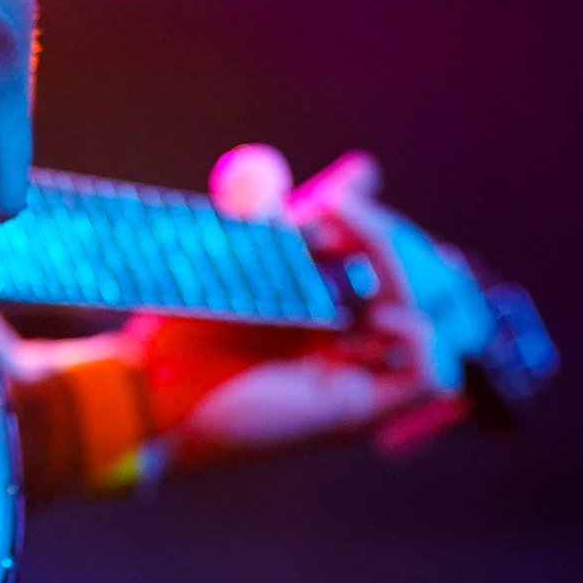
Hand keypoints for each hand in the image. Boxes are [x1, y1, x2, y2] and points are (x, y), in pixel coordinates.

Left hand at [137, 146, 494, 464]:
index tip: (333, 195)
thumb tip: (368, 168)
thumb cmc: (180, 328)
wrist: (143, 390)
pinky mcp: (354, 414)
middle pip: (433, 283)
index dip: (380, 223)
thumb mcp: (243, 260)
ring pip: (439, 322)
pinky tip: (375, 315)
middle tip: (336, 210)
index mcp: (335, 309)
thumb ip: (299, 220)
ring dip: (407, 273)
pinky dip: (418, 338)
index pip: (402, 255)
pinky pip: (431, 380)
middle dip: (394, 239)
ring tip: (348, 245)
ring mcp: (359, 380)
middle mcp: (356, 346)